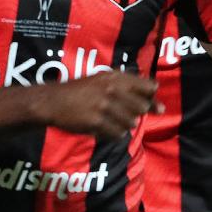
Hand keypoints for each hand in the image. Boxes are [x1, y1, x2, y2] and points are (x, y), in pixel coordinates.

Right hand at [44, 72, 162, 139]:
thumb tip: (157, 97)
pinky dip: (114, 134)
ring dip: (124, 124)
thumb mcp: (103, 79)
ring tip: (111, 120)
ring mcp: (105, 106)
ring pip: (131, 123)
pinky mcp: (97, 122)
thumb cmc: (81, 90)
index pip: (148, 87)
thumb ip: (128, 86)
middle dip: (137, 113)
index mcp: (116, 77)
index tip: (151, 103)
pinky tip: (103, 128)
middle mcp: (113, 90)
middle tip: (123, 112)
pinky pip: (118, 134)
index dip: (152, 97)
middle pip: (142, 107)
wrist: (54, 101)